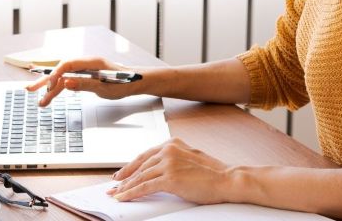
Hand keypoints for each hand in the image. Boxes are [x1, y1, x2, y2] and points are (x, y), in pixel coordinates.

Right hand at [25, 57, 141, 106]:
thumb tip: (66, 83)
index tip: (47, 85)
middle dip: (45, 81)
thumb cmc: (125, 83)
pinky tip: (51, 95)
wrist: (137, 82)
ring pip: (64, 79)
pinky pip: (69, 82)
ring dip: (52, 90)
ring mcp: (85, 71)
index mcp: (91, 62)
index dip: (55, 74)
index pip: (67, 65)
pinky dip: (60, 89)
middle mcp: (86, 64)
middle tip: (30, 89)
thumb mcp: (105, 87)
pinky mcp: (86, 77)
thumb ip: (85, 84)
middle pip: (61, 71)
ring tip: (40, 102)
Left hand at [106, 138, 232, 203]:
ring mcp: (168, 163)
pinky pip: (144, 187)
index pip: (145, 155)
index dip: (131, 166)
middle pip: (140, 166)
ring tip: (116, 194)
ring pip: (140, 177)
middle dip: (125, 178)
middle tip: (114, 185)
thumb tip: (158, 170)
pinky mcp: (170, 178)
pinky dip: (131, 193)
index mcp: (172, 144)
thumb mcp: (190, 159)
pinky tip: (124, 197)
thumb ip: (173, 160)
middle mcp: (168, 150)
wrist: (228, 179)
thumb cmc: (214, 173)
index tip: (121, 174)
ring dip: (126, 187)